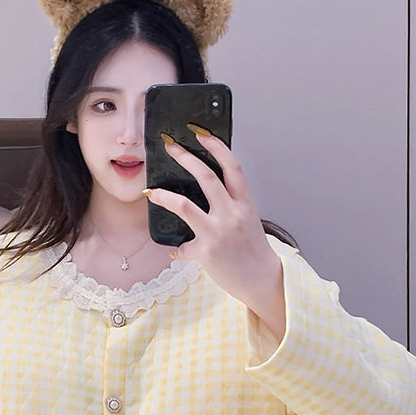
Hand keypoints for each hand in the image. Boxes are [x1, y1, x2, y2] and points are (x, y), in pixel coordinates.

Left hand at [146, 130, 285, 340]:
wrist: (263, 280)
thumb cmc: (253, 251)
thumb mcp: (248, 221)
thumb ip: (231, 205)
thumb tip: (208, 194)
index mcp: (244, 203)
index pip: (231, 166)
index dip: (216, 147)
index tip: (201, 133)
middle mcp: (232, 213)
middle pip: (205, 176)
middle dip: (184, 157)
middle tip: (170, 147)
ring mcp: (218, 232)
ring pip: (184, 205)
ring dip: (164, 197)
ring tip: (152, 192)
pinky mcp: (206, 251)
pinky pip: (183, 247)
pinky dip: (179, 250)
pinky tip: (177, 252)